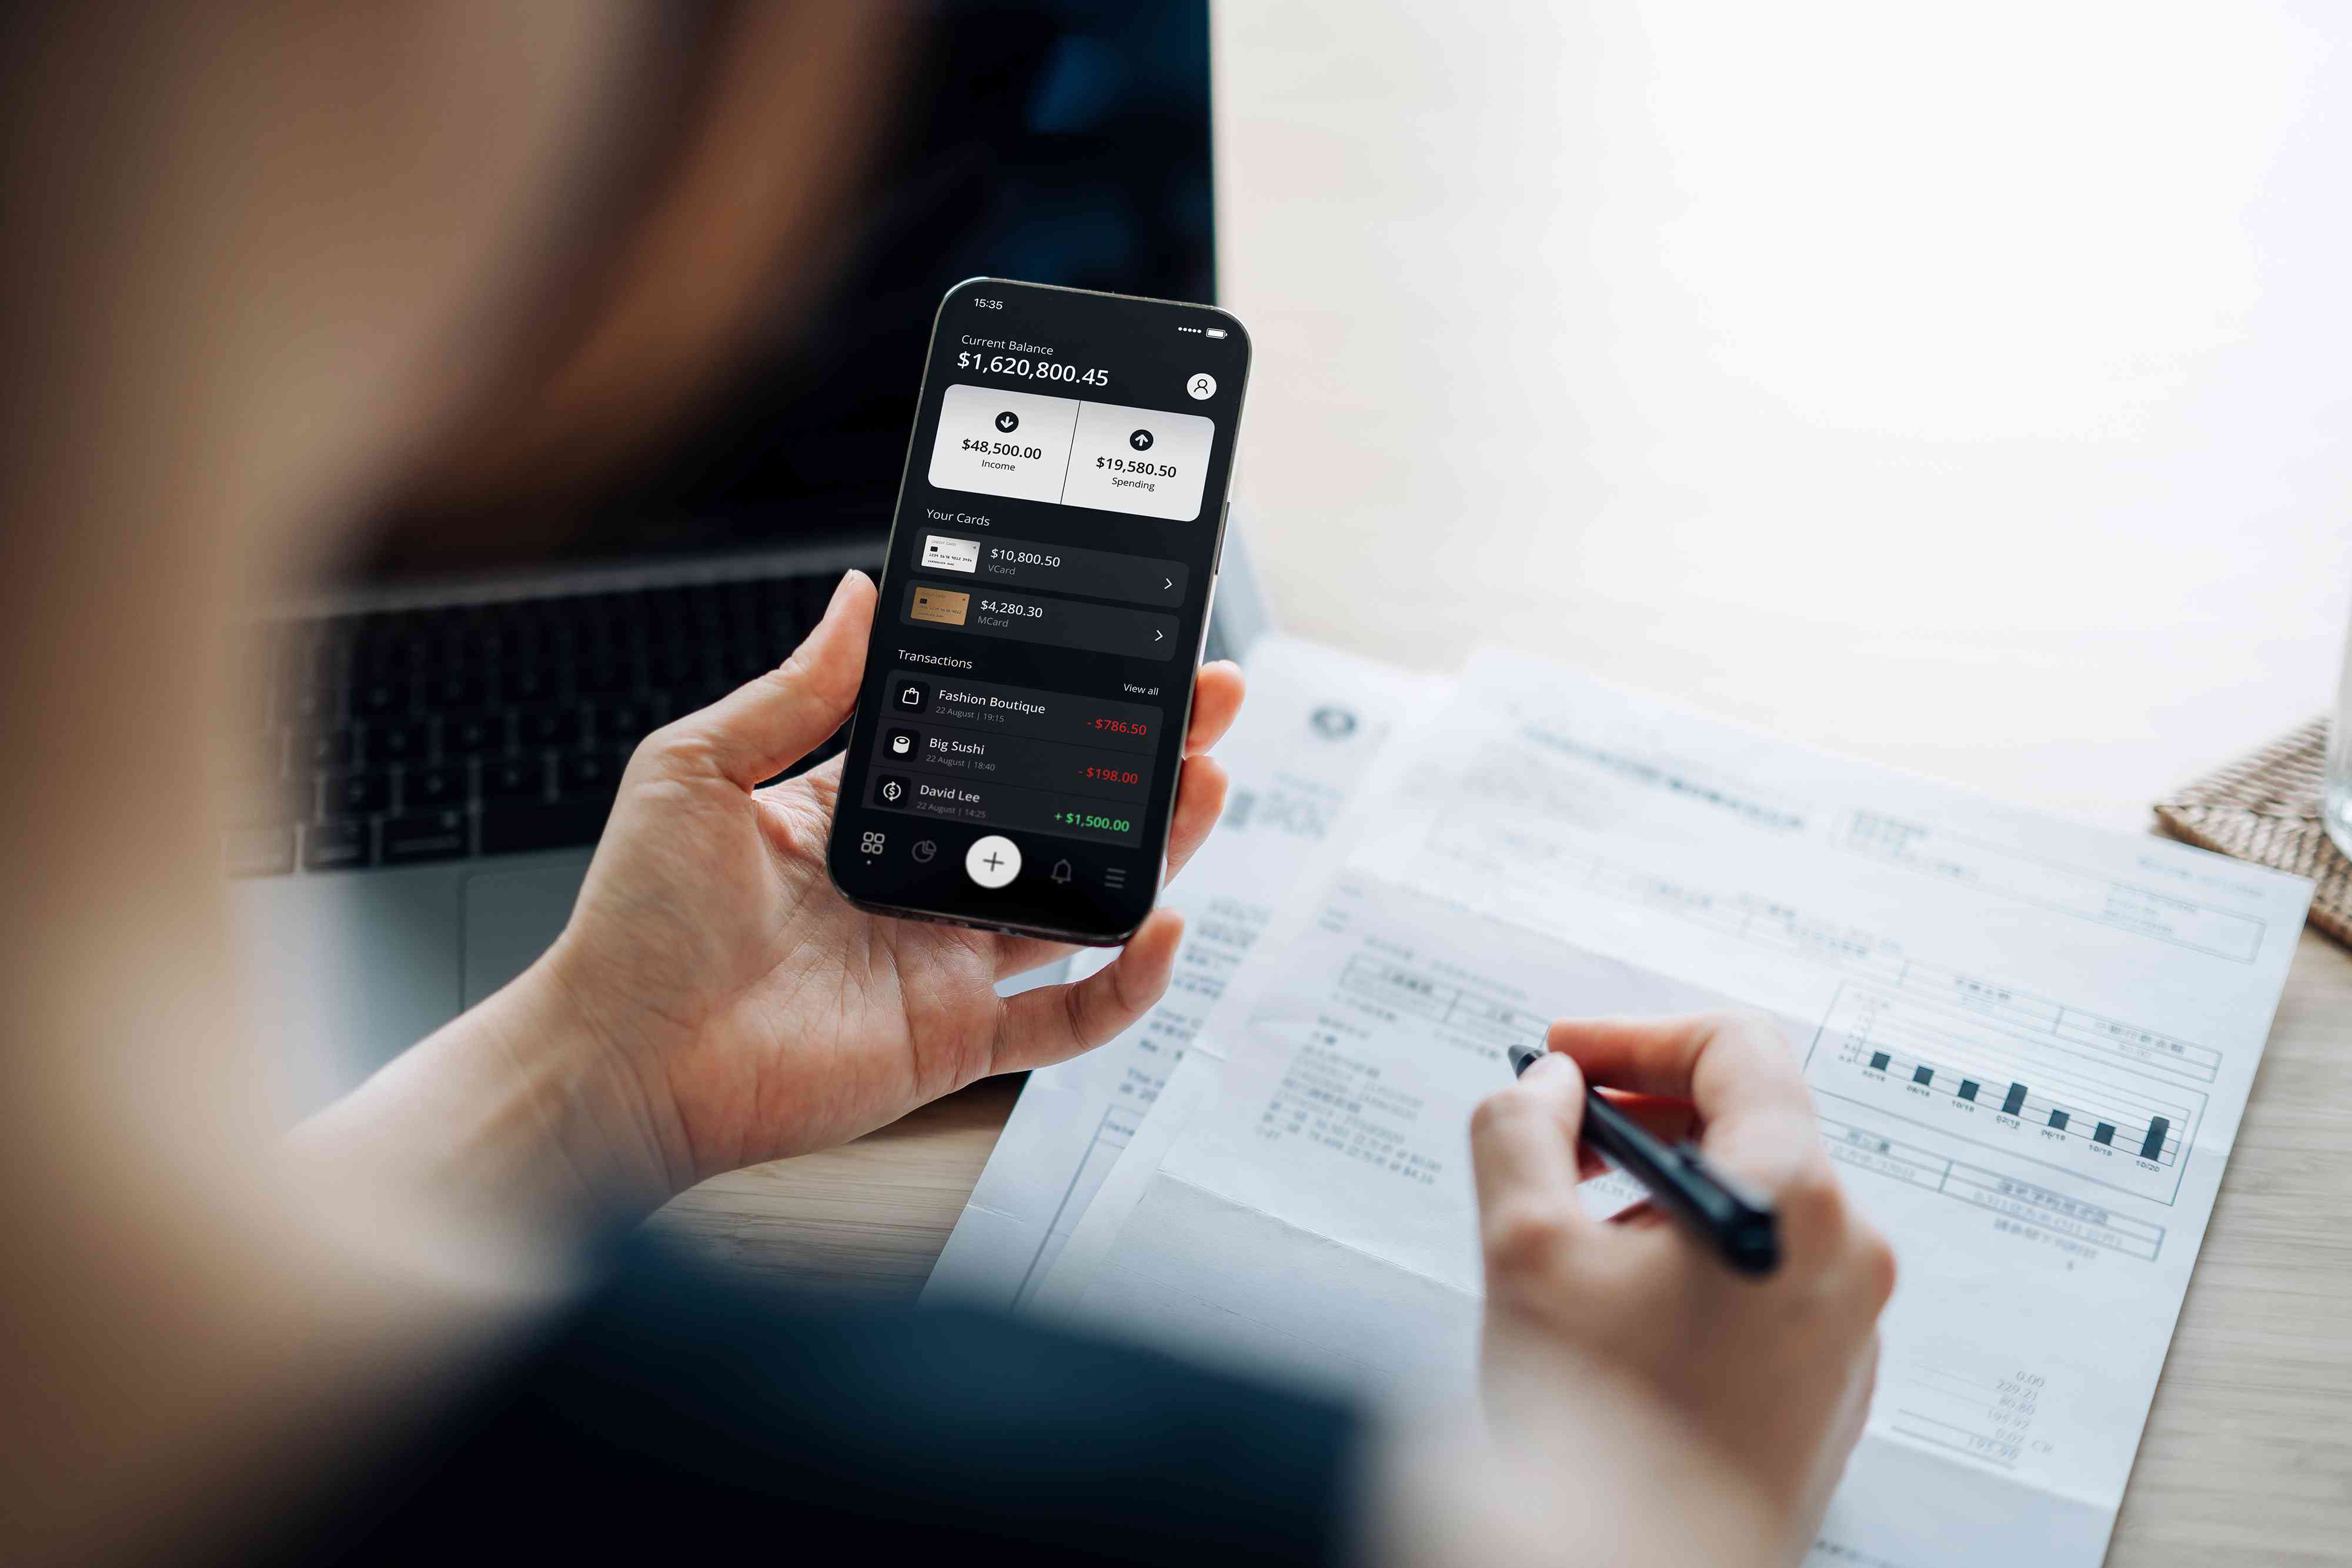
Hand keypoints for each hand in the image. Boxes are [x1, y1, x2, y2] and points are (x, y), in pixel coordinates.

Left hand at [530, 569, 1243, 1206]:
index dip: (1059, 697)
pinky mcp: (958, 1038)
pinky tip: (1159, 927)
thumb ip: (795, 691)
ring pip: (1084, 898)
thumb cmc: (636, 923)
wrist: (617, 1058)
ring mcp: (947, 962)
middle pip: (1061, 812)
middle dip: (1141, 757)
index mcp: (868, 811)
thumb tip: (859, 596)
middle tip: (1202, 703)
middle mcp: (922, 883)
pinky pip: (1068, 1015)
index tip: (1117, 648)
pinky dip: (1126, 981)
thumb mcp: (699, 768)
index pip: (990, 741)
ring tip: (1205, 780)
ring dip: (1158, 845)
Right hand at [1467, 1013, 1892, 1563]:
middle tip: (1557, 1139)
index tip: (1567, 1057)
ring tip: (1576, 1239)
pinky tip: (1618, 1307)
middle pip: (1748, 1122)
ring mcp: (1847, 1324)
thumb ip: (1523, 1129)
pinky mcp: (1828, 1379)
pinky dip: (1691, 1258)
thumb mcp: (1523, 1245)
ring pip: (1751, 1203)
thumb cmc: (1603, 1438)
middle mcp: (1845, 1256)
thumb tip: (1547, 1087)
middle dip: (1640, 1116)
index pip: (1734, 1048)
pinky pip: (1764, 1276)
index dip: (1634, 1035)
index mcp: (1794, 1202)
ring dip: (1660, 1193)